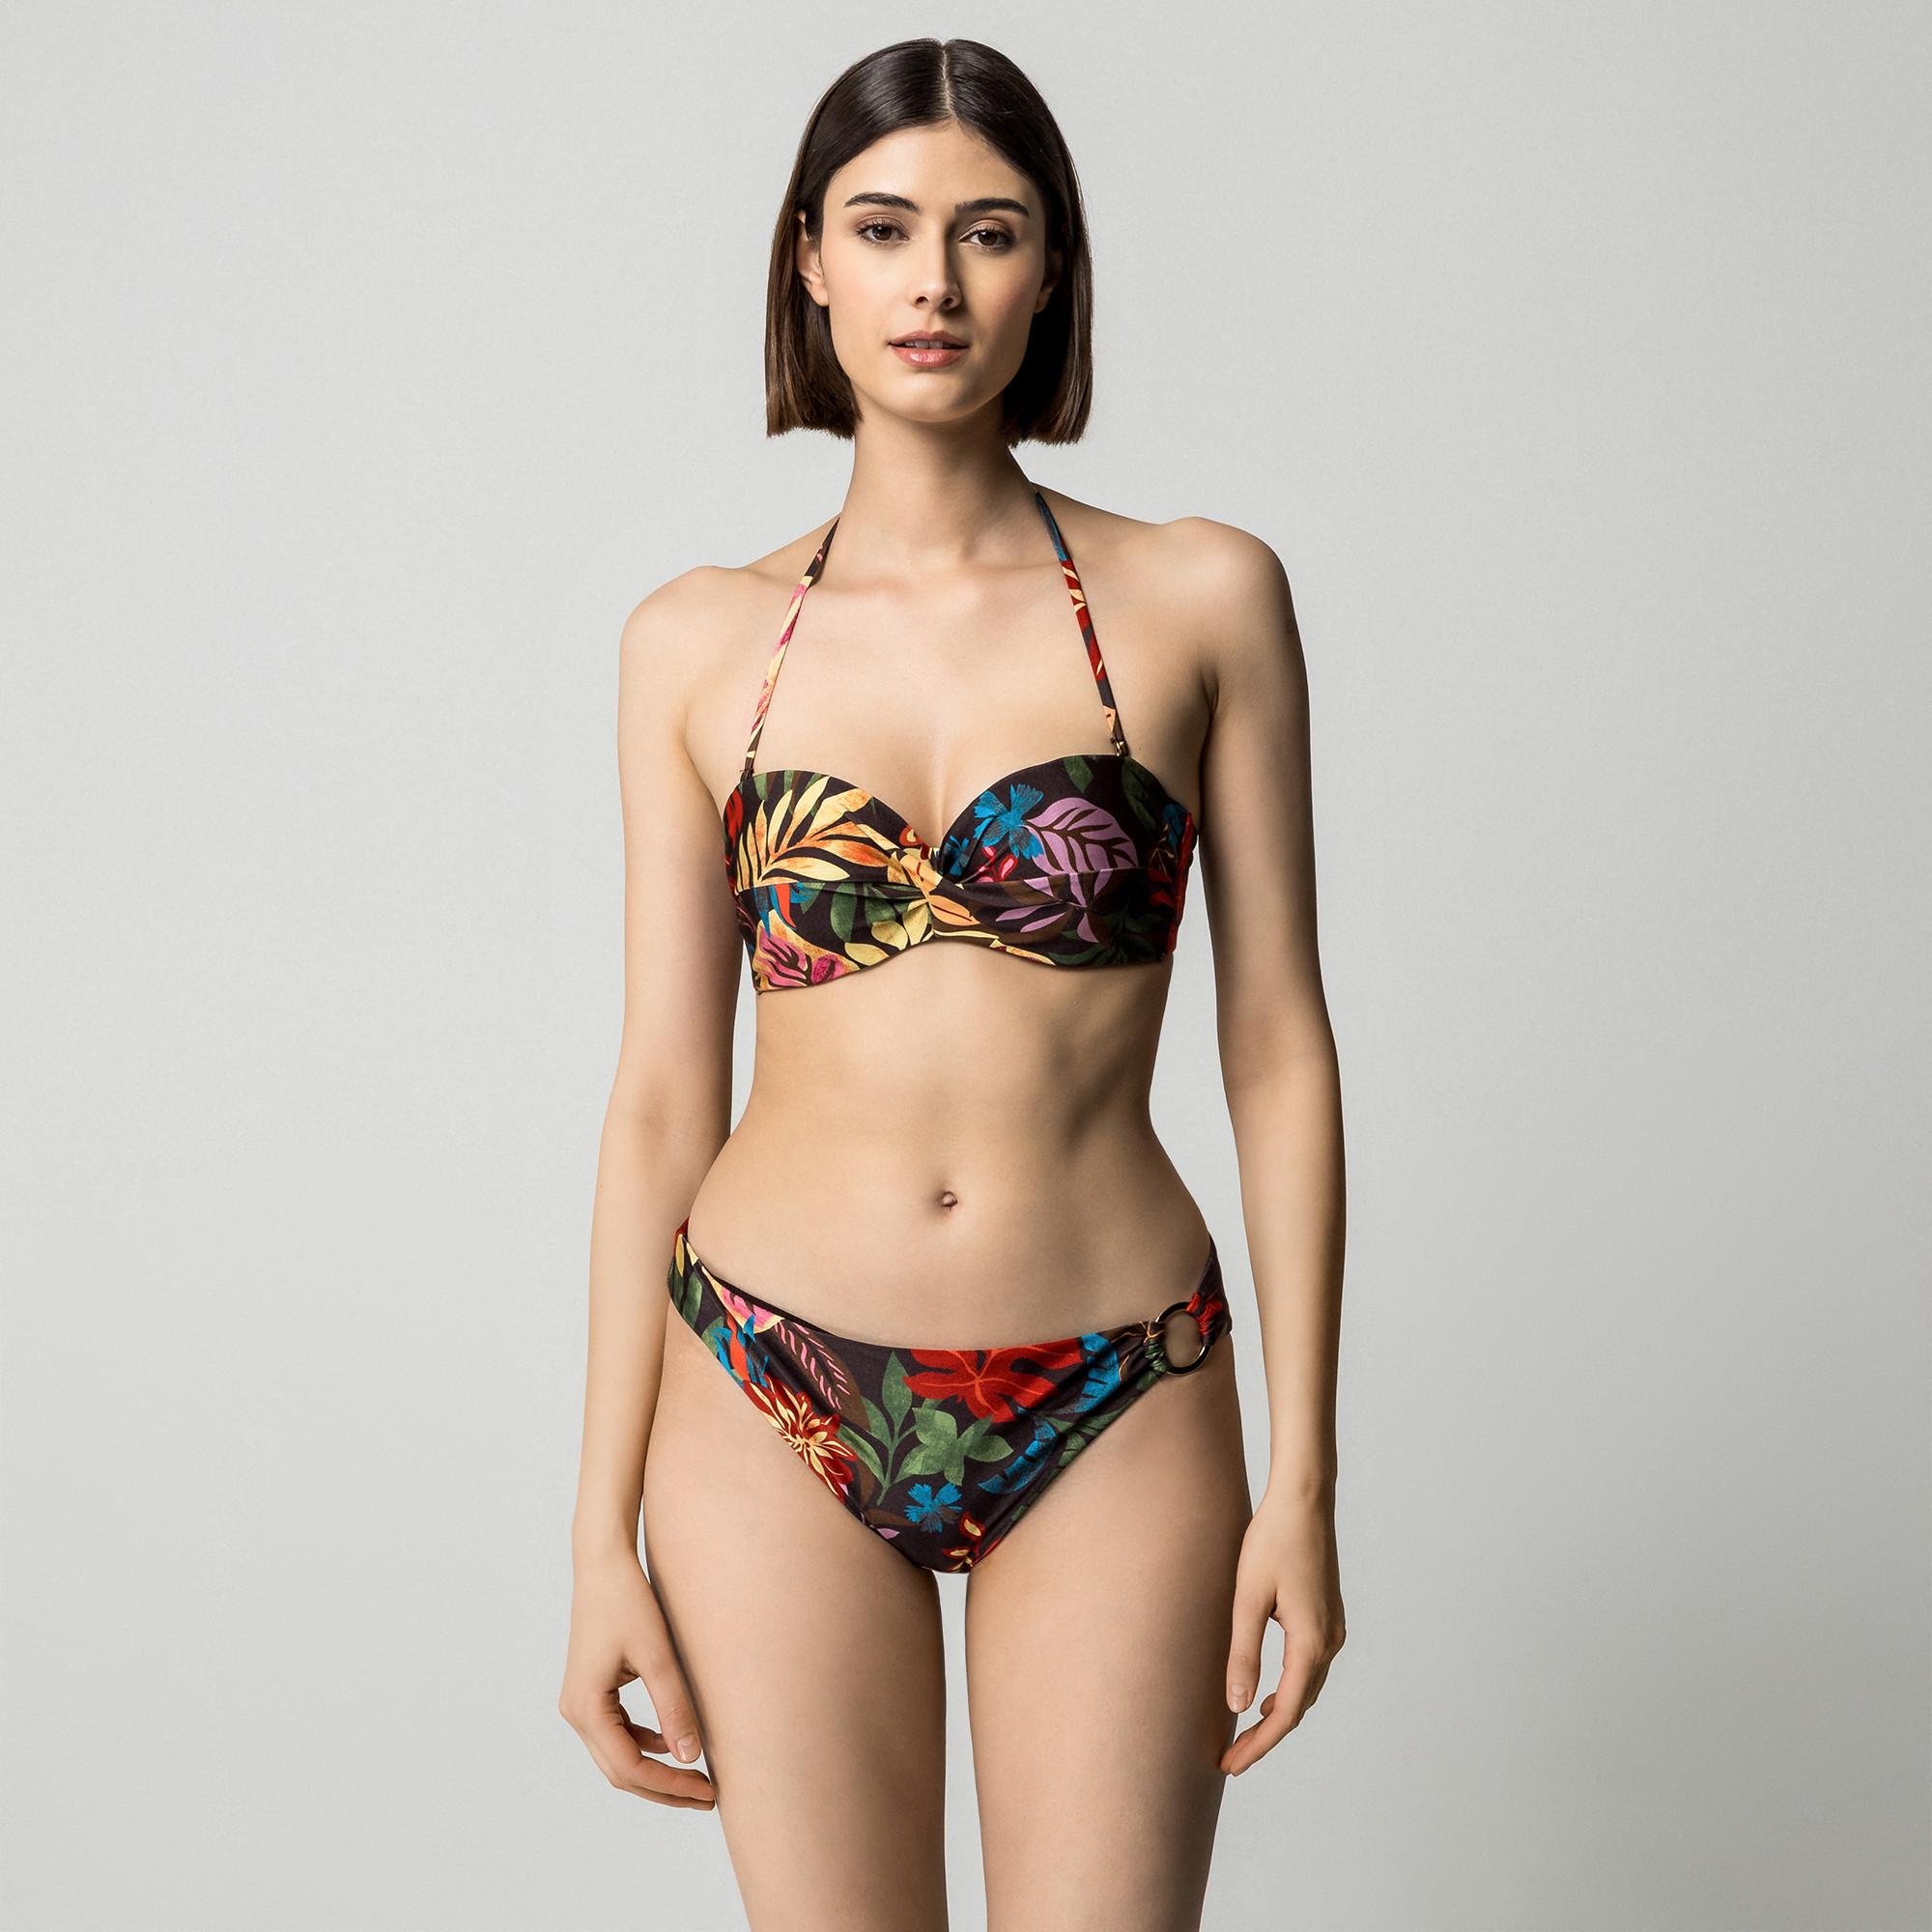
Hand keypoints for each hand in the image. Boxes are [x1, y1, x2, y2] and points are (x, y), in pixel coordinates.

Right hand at [559, 1548, 716, 1808]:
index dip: (670, 1786)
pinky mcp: (591, 1691)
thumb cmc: (628, 1601)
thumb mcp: (657, 1655)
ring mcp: (580, 1703)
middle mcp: (576, 1713)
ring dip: (656, 1769)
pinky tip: (675, 1741)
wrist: (603, 1563)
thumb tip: (690, 1758)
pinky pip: (617, 1733)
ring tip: (698, 1778)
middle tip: (708, 1797)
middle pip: (621, 1771)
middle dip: (665, 1787)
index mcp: (586, 1709)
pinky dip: (645, 1744)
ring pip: (618, 1756)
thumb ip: (673, 1708)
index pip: (629, 1768)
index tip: (707, 1792)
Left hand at [1220, 1481, 1344, 1775]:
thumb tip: (1238, 1707)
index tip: (1230, 1766)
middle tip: (1231, 1759)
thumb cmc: (1271, 1541)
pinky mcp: (1327, 1616)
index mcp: (1311, 1643)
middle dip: (1266, 1737)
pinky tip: (1267, 1692)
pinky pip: (1309, 1668)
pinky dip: (1289, 1689)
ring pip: (1307, 1688)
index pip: (1286, 1714)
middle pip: (1299, 1706)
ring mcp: (1333, 1629)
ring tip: (1245, 1735)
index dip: (1259, 1745)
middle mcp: (1329, 1642)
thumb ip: (1243, 1652)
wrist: (1304, 1499)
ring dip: (1279, 1714)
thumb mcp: (1247, 1597)